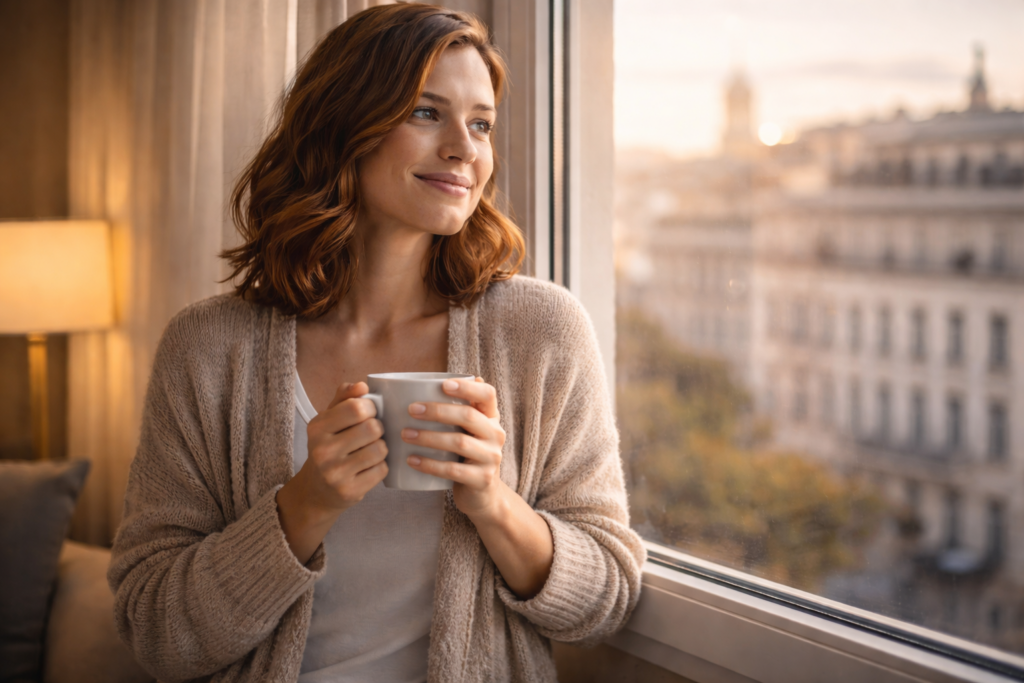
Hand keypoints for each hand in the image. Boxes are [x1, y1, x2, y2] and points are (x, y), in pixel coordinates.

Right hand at [299, 381, 388, 513]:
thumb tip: (363, 385)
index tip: (369, 413)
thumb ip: (344, 398)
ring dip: (381, 448)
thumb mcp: (329, 420)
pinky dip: (381, 466)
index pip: (357, 408)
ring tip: (370, 450)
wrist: (316, 491)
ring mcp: (335, 473)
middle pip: (372, 428)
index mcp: (317, 428)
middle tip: (371, 434)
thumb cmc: (329, 447)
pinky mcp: (349, 491)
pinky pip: (382, 470)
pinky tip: (369, 467)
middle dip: (378, 429)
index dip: (371, 408)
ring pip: (380, 449)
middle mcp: (323, 451)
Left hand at [402, 377, 506, 519]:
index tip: (443, 385)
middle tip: (412, 410)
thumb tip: (434, 383)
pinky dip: (430, 464)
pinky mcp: (482, 479)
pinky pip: (453, 470)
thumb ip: (457, 412)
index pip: (488, 395)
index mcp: (491, 418)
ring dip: (429, 437)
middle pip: (469, 416)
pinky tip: (412, 460)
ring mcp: (491, 458)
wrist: (483, 496)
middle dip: (438, 411)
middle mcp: (496, 435)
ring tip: (406, 434)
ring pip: (459, 442)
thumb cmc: (466, 457)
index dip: (467, 388)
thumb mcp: (468, 432)